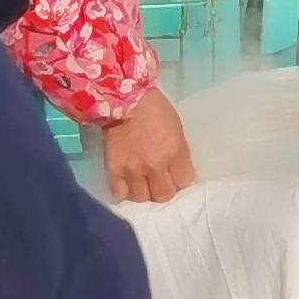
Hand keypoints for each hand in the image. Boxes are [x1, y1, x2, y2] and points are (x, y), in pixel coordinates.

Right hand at [100, 87, 193, 203]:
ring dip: (145, 192)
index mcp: (175, 152)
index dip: (181, 179)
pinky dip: (124, 192)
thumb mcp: (177, 128)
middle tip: (161, 180)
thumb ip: (179, 152)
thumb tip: (180, 171)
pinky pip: (120, 194)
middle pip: (164, 195)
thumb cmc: (155, 109)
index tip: (177, 175)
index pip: (185, 181)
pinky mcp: (114, 171)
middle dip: (165, 189)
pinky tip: (127, 184)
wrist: (124, 100)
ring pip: (143, 198)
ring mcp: (133, 170)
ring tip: (143, 183)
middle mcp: (155, 165)